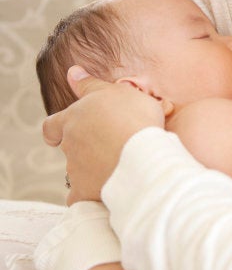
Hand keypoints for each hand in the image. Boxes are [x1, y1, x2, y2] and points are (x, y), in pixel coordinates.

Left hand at [43, 66, 165, 204]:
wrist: (142, 153)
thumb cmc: (133, 118)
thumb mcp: (115, 91)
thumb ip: (91, 84)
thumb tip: (72, 72)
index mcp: (73, 119)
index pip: (51, 125)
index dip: (55, 130)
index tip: (58, 135)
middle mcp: (70, 144)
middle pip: (70, 148)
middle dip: (86, 149)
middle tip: (111, 147)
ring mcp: (76, 169)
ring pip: (78, 171)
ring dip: (93, 169)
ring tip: (120, 167)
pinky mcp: (86, 191)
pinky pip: (81, 198)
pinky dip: (90, 196)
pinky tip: (104, 194)